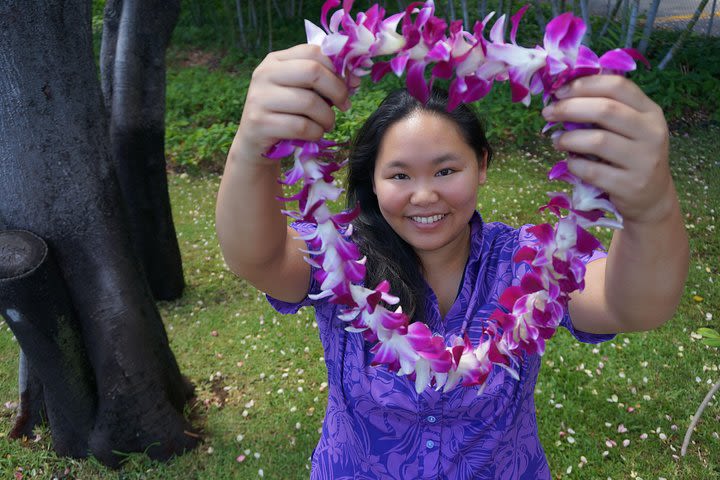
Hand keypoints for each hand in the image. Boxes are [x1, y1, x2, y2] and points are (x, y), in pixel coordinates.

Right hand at [233, 44, 356, 162]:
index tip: (350, 86)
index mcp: (275, 60)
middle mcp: (264, 74)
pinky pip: (301, 126)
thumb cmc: (285, 114)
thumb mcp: (300, 91)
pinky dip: (315, 133)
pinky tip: (314, 134)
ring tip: (327, 124)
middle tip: (344, 106)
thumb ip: (322, 81)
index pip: (313, 52)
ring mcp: (259, 98)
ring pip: (309, 102)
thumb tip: (354, 79)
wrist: (255, 142)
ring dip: (327, 117)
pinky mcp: (260, 122)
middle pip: (313, 72)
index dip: (338, 68)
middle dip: (337, 90)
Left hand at [541, 75, 673, 223]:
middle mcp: (652, 133)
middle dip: (569, 108)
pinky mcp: (630, 185)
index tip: (559, 92)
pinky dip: (574, 164)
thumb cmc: (630, 157)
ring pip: (598, 140)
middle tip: (548, 113)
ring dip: (568, 138)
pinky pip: (592, 170)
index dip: (584, 85)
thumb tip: (562, 96)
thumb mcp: (630, 129)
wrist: (651, 198)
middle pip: (605, 110)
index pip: (617, 86)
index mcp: (650, 111)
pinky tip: (570, 162)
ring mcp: (644, 160)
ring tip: (557, 141)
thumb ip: (607, 111)